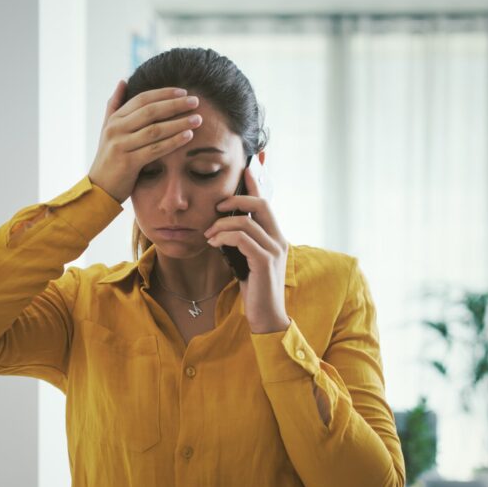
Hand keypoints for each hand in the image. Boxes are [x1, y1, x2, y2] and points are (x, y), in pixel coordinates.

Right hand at [87, 80, 203, 203]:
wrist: (99, 189)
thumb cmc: (108, 159)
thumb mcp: (107, 130)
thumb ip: (114, 105)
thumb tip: (123, 81)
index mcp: (114, 119)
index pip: (142, 99)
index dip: (164, 93)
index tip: (183, 92)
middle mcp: (116, 129)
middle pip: (151, 111)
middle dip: (175, 105)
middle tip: (195, 101)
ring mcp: (121, 145)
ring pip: (155, 130)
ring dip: (179, 123)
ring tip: (197, 119)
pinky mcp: (128, 163)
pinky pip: (155, 149)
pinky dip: (173, 142)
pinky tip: (188, 136)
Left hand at [203, 157, 290, 333]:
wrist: (266, 317)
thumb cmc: (254, 288)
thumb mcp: (245, 259)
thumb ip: (240, 242)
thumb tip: (221, 227)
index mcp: (275, 236)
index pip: (265, 203)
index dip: (255, 184)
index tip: (244, 169)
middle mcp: (279, 239)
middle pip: (261, 204)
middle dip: (236, 199)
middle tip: (216, 207)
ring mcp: (274, 250)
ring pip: (246, 222)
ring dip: (222, 225)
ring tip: (208, 235)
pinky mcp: (265, 262)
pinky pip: (242, 239)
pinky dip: (224, 237)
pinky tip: (213, 243)